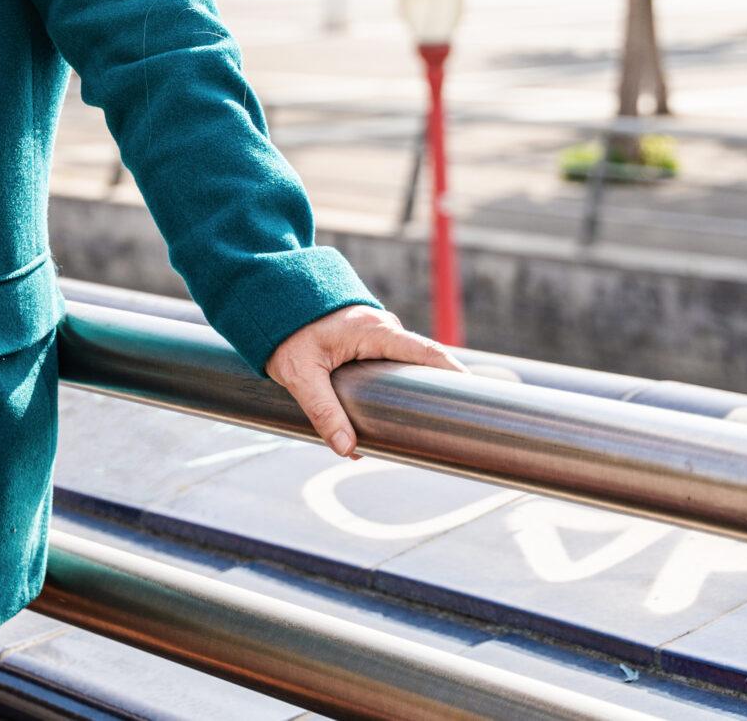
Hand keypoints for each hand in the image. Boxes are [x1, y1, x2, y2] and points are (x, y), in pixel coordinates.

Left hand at [265, 306, 463, 458]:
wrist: (267, 297)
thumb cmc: (283, 331)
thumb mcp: (299, 374)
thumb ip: (322, 411)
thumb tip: (347, 450)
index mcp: (374, 331)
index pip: (427, 352)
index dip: (455, 373)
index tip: (479, 396)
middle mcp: (383, 329)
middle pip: (423, 362)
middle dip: (438, 391)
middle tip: (458, 423)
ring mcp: (377, 333)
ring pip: (406, 366)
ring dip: (415, 392)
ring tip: (430, 427)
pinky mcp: (367, 340)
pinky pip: (392, 364)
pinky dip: (398, 385)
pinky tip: (398, 415)